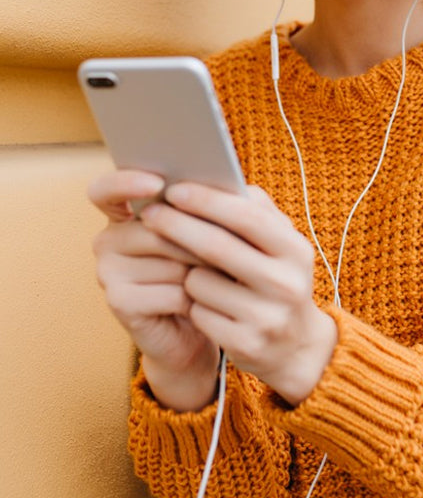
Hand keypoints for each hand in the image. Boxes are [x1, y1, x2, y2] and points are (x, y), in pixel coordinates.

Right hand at [90, 170, 220, 410]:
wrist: (204, 323)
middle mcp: (108, 239)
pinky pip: (171, 291)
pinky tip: (202, 302)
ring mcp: (108, 272)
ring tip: (219, 276)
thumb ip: (211, 208)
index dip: (126, 183)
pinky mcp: (120, 302)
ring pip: (168, 259)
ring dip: (204, 268)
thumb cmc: (210, 269)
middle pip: (157, 226)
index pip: (106, 190)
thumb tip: (229, 191)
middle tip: (232, 247)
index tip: (157, 183)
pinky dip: (197, 297)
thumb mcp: (213, 232)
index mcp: (126, 214)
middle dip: (201, 236)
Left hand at [139, 183, 337, 406]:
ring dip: (187, 273)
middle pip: (217, 246)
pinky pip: (197, 313)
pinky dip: (193, 304)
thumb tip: (218, 181)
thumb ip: (256, 212)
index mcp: (295, 250)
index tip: (175, 189)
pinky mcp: (245, 344)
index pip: (247, 216)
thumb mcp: (281, 246)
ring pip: (200, 282)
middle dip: (178, 226)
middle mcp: (286, 283)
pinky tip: (203, 304)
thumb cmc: (277, 279)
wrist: (296, 346)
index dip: (207, 201)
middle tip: (151, 214)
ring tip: (196, 273)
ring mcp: (267, 316)